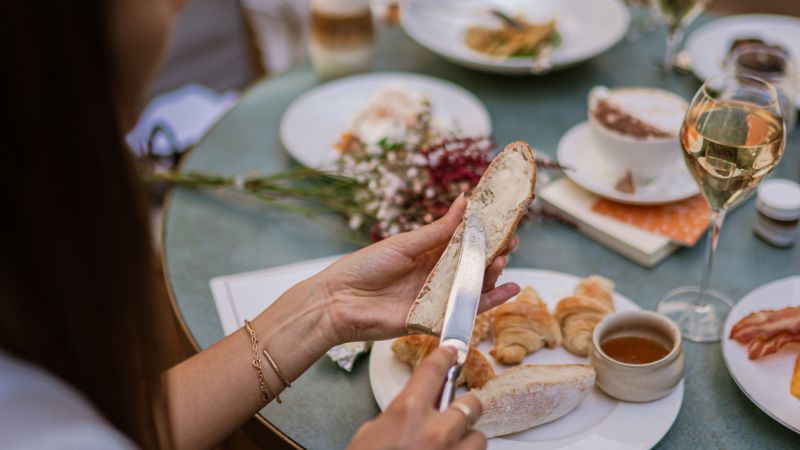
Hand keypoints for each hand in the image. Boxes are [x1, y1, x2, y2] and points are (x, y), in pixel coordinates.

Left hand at [317, 194, 520, 343]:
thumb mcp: (404, 243)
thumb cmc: (365, 267)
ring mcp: (438, 297)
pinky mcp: (437, 319)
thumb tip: (465, 201)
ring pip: (474, 285)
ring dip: (493, 273)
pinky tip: (511, 290)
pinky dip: (491, 301)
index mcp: (428, 252)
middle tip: (511, 239)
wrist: (339, 302)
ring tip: (503, 260)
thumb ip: (438, 229)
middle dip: (495, 250)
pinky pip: (468, 311)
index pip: (463, 239)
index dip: (484, 230)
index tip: (505, 217)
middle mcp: (437, 274)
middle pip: (473, 262)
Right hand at [348, 348, 486, 449]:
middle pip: (471, 403)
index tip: (451, 351)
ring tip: (450, 447)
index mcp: (408, 411)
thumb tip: (410, 412)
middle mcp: (435, 431)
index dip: (445, 356)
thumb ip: (396, 417)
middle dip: (463, 407)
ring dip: (467, 440)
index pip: (435, 370)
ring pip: (479, 437)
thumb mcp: (370, 434)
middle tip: (453, 414)